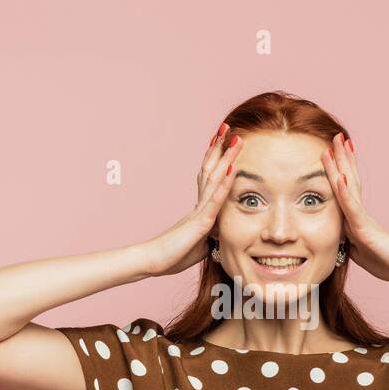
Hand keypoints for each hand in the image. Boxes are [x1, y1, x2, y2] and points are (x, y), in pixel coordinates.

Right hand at [140, 123, 242, 276]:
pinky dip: (224, 185)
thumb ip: (209, 235)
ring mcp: (199, 212)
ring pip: (214, 180)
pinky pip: (214, 201)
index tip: (224, 141)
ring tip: (235, 138)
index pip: (209, 178)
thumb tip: (219, 233)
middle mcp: (199, 205)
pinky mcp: (199, 223)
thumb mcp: (199, 244)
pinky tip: (232, 169)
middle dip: (221, 149)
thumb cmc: (174, 255)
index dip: (216, 159)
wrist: (153, 262)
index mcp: (199, 209)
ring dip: (226, 158)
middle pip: (211, 171)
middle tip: (228, 127)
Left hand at [320, 133, 388, 283]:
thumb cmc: (387, 261)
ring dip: (341, 165)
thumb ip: (348, 239)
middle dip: (342, 158)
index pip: (346, 188)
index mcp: (357, 218)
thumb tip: (337, 233)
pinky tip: (340, 176)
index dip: (340, 169)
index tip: (333, 150)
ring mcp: (362, 219)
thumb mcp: (359, 250)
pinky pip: (352, 209)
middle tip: (337, 136)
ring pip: (348, 188)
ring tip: (337, 144)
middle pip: (348, 180)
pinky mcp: (365, 230)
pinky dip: (345, 193)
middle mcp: (360, 213)